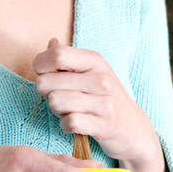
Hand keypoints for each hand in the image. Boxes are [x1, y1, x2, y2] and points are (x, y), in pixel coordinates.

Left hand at [32, 38, 158, 169]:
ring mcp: (104, 102)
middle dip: (46, 93)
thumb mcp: (88, 73)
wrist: (132, 128)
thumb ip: (66, 59)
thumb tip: (51, 43)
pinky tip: (74, 124)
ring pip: (55, 102)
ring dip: (56, 110)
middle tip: (61, 98)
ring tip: (69, 110)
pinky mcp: (104, 125)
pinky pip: (69, 122)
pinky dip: (65, 126)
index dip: (41, 66)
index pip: (56, 55)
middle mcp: (101, 78)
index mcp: (94, 60)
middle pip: (47, 81)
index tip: (45, 75)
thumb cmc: (102, 98)